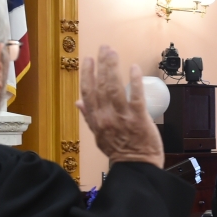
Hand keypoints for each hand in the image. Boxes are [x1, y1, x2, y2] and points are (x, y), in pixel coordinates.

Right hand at [76, 48, 162, 167]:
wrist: (136, 168)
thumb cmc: (119, 151)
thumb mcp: (98, 136)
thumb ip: (89, 117)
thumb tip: (78, 102)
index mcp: (96, 120)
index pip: (88, 93)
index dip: (87, 75)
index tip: (88, 60)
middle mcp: (106, 117)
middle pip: (101, 86)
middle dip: (101, 65)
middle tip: (104, 48)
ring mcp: (122, 117)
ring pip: (114, 88)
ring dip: (112, 68)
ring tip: (112, 53)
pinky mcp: (138, 119)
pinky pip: (135, 96)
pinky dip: (134, 81)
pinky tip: (133, 68)